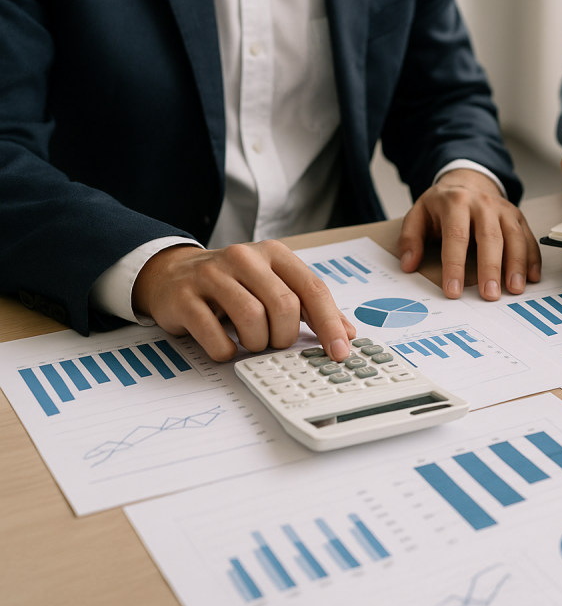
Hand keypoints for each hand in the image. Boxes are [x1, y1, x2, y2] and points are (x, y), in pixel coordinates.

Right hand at [132, 241, 356, 361]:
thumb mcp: (273, 285)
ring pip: (252, 318)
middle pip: (284, 305)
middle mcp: (244, 258)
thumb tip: (346, 333)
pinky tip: (226, 346)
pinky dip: (226, 351)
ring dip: (256, 343)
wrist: (171, 274)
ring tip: (250, 341)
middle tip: (275, 341)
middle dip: (285, 336)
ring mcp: (211, 275)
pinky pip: (215, 336)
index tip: (339, 351)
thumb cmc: (232, 285)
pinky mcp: (184, 297)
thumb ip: (309, 306)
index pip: (312, 288)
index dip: (330, 323)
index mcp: (273, 254)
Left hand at [398, 168, 541, 299]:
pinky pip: (528, 237)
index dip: (454, 265)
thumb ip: (410, 238)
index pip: (456, 236)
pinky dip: (532, 258)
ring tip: (514, 289)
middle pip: (489, 237)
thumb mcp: (419, 213)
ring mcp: (504, 210)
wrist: (468, 181)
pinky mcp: (518, 217)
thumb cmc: (443, 204)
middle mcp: (483, 204)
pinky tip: (532, 277)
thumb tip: (408, 264)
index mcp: (456, 202)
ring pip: (514, 237)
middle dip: (490, 268)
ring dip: (516, 265)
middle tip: (490, 295)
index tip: (453, 290)